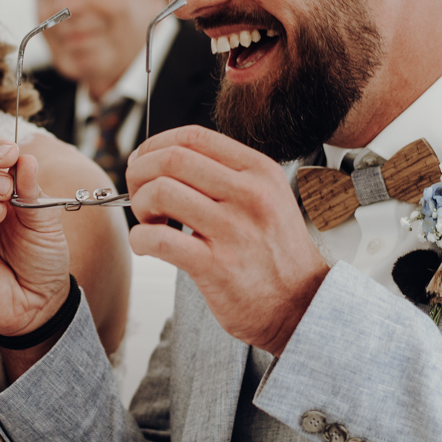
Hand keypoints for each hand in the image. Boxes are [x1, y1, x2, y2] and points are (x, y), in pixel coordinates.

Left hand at [125, 125, 328, 354]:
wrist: (302, 304)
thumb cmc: (276, 254)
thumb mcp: (268, 198)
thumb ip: (226, 175)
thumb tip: (165, 159)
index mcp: (260, 172)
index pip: (194, 136)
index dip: (156, 144)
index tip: (145, 161)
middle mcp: (249, 194)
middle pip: (172, 159)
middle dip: (140, 172)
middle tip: (139, 192)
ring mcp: (233, 230)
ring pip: (162, 192)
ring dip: (140, 205)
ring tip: (150, 221)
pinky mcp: (216, 266)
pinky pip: (159, 239)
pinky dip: (140, 239)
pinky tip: (147, 246)